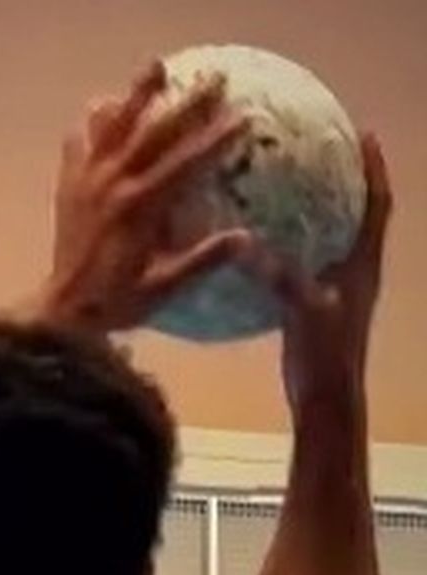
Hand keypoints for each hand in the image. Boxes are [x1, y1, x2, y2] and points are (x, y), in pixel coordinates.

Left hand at [36, 61, 250, 331]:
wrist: (63, 312)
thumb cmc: (117, 303)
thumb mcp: (164, 288)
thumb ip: (202, 261)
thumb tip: (245, 240)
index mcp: (139, 209)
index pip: (185, 165)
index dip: (214, 141)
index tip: (242, 119)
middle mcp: (113, 187)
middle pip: (155, 134)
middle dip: (188, 105)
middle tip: (216, 80)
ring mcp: (87, 183)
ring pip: (114, 128)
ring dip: (137, 96)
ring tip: (157, 68)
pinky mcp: (69, 187)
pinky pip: (77, 146)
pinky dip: (90, 124)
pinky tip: (101, 106)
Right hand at [244, 134, 390, 415]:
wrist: (327, 402)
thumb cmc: (326, 355)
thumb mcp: (302, 307)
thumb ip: (274, 273)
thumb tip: (236, 243)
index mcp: (363, 263)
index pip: (376, 203)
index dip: (373, 168)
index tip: (363, 133)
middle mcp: (356, 270)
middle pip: (355, 213)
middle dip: (343, 181)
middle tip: (320, 152)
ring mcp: (337, 291)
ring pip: (329, 239)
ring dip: (315, 213)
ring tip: (288, 190)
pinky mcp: (316, 309)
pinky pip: (302, 266)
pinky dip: (287, 249)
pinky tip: (257, 248)